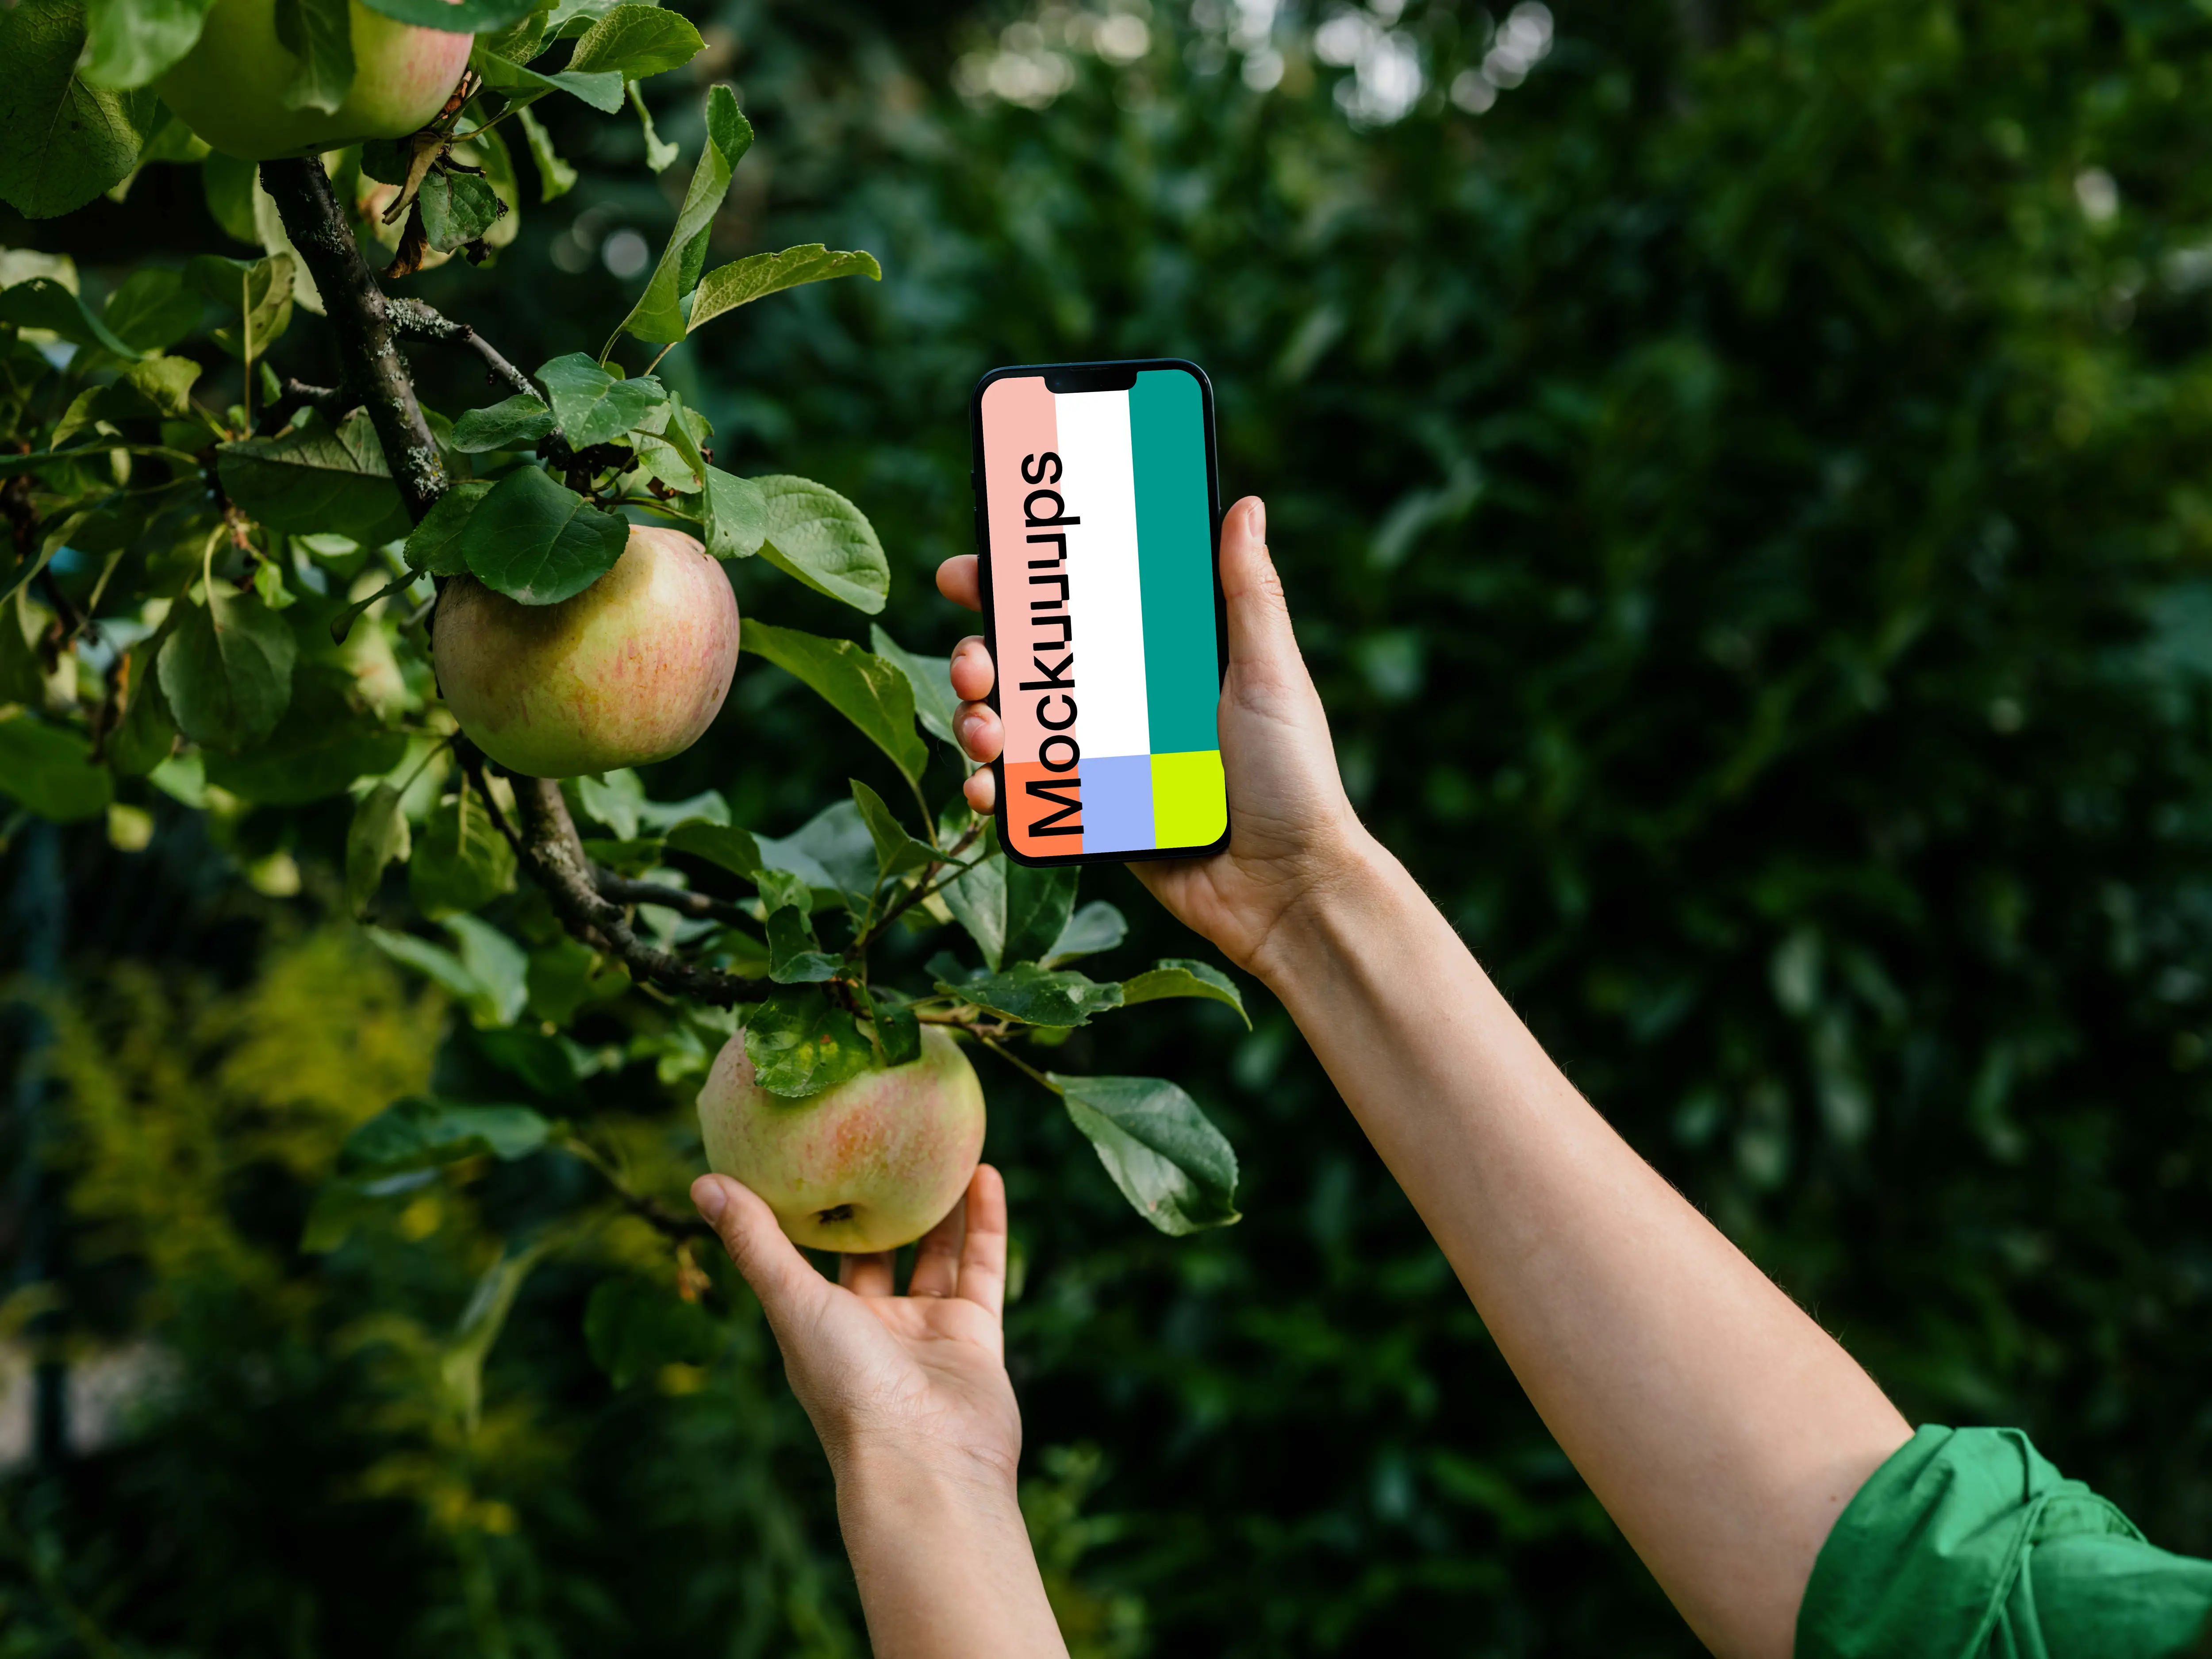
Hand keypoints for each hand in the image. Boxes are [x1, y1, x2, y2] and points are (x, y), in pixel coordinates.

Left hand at [690, 1164, 1019, 1485]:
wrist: (926, 1463)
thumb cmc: (847, 1388)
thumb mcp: (794, 1304)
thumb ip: (756, 1242)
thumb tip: (702, 1182)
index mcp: (820, 1325)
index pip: (813, 1257)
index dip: (814, 1207)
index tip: (813, 1149)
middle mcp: (872, 1327)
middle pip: (879, 1252)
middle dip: (880, 1202)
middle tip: (883, 1137)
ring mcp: (926, 1332)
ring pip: (935, 1255)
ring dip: (939, 1204)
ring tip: (941, 1144)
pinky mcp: (975, 1335)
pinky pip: (980, 1266)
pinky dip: (984, 1222)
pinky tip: (984, 1171)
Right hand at [938, 494, 1370, 975]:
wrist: (1290, 889)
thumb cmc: (1295, 780)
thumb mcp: (1272, 676)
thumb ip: (1250, 595)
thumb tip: (1247, 507)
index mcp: (1164, 662)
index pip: (1081, 609)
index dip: (1021, 585)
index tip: (975, 569)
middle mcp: (1127, 707)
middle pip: (1029, 666)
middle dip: (982, 654)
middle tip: (975, 660)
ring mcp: (1104, 764)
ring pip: (1014, 728)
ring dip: (978, 718)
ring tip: (982, 727)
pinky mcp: (1094, 819)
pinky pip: (1027, 796)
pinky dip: (992, 788)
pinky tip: (984, 786)